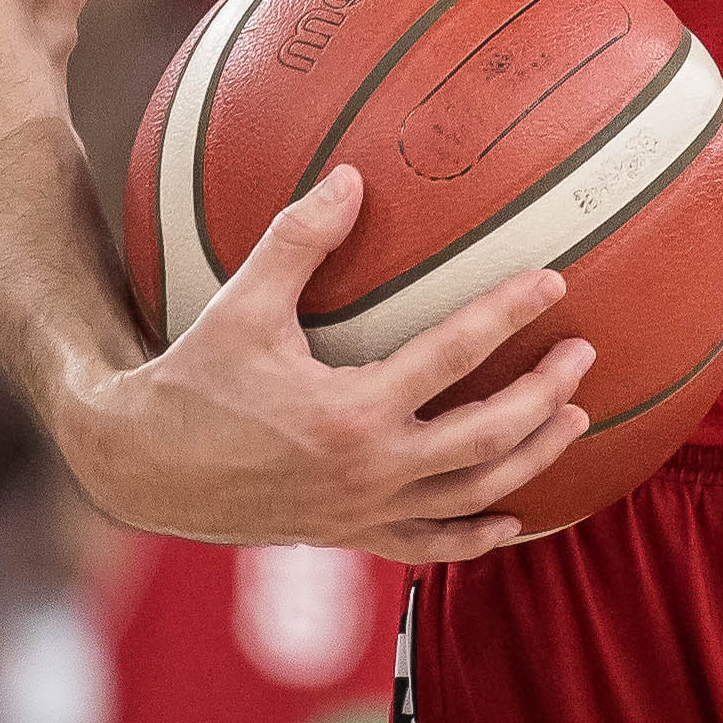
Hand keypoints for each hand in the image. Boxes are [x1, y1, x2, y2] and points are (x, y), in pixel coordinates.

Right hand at [64, 168, 594, 561]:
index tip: (553, 280)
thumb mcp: (242, 305)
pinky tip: (513, 521)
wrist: (137, 468)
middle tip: (584, 353)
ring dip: (534, 458)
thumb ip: (300, 239)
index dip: (508, 313)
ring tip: (577, 419)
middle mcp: (369, 470)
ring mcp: (364, 511)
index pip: (454, 354)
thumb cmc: (191, 380)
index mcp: (351, 411)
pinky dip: (475, 538)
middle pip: (487, 435)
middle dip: (545, 394)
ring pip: (473, 494)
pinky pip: (427, 547)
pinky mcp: (349, 536)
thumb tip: (352, 176)